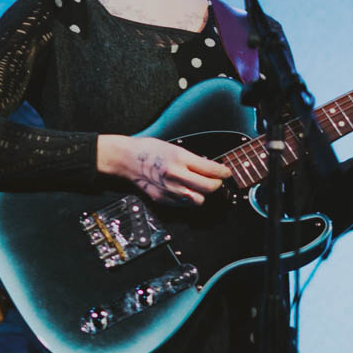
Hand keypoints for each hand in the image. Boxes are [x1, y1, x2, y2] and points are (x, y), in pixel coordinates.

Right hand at [97, 134, 231, 203]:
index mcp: (180, 158)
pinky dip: (189, 199)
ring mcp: (169, 189)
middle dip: (216, 184)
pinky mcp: (162, 199)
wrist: (126, 159)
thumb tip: (211, 169)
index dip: (223, 172)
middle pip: (208, 187)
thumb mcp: (174, 148)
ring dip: (202, 194)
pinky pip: (184, 204)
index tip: (226, 172)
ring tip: (199, 186)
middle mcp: (175, 175)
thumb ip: (193, 160)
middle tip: (216, 180)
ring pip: (198, 200)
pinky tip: (186, 190)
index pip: (211, 169)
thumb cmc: (149, 150)